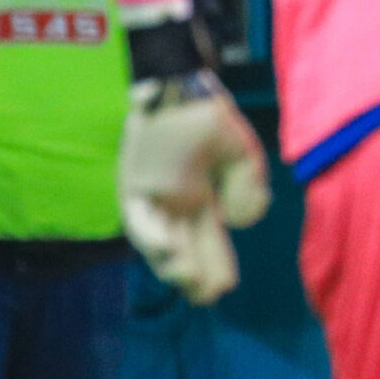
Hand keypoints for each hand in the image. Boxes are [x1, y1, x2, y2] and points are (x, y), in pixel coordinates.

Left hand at [118, 73, 269, 305]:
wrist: (178, 82)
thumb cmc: (206, 113)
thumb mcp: (241, 152)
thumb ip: (248, 186)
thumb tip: (241, 222)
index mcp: (201, 199)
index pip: (209, 239)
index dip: (217, 263)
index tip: (226, 286)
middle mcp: (173, 205)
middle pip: (184, 247)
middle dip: (194, 274)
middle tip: (206, 296)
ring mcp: (150, 196)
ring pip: (156, 239)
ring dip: (170, 261)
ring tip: (185, 278)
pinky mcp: (131, 183)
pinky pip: (137, 215)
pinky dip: (150, 232)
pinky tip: (165, 246)